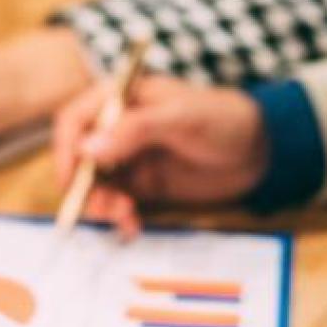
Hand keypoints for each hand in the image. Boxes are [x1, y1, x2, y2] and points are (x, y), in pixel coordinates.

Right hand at [52, 76, 269, 239]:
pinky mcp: (145, 186)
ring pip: (96, 186)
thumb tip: (86, 149)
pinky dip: (119, 217)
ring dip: (102, 205)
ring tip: (124, 217)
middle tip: (103, 207)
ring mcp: (130, 159)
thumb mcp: (179, 118)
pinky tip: (132, 226)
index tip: (69, 178)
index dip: (65, 148)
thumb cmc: (221, 118)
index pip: (76, 119)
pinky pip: (118, 204)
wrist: (261, 150)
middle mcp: (119, 129)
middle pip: (79, 158)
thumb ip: (133, 131)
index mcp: (122, 100)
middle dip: (85, 186)